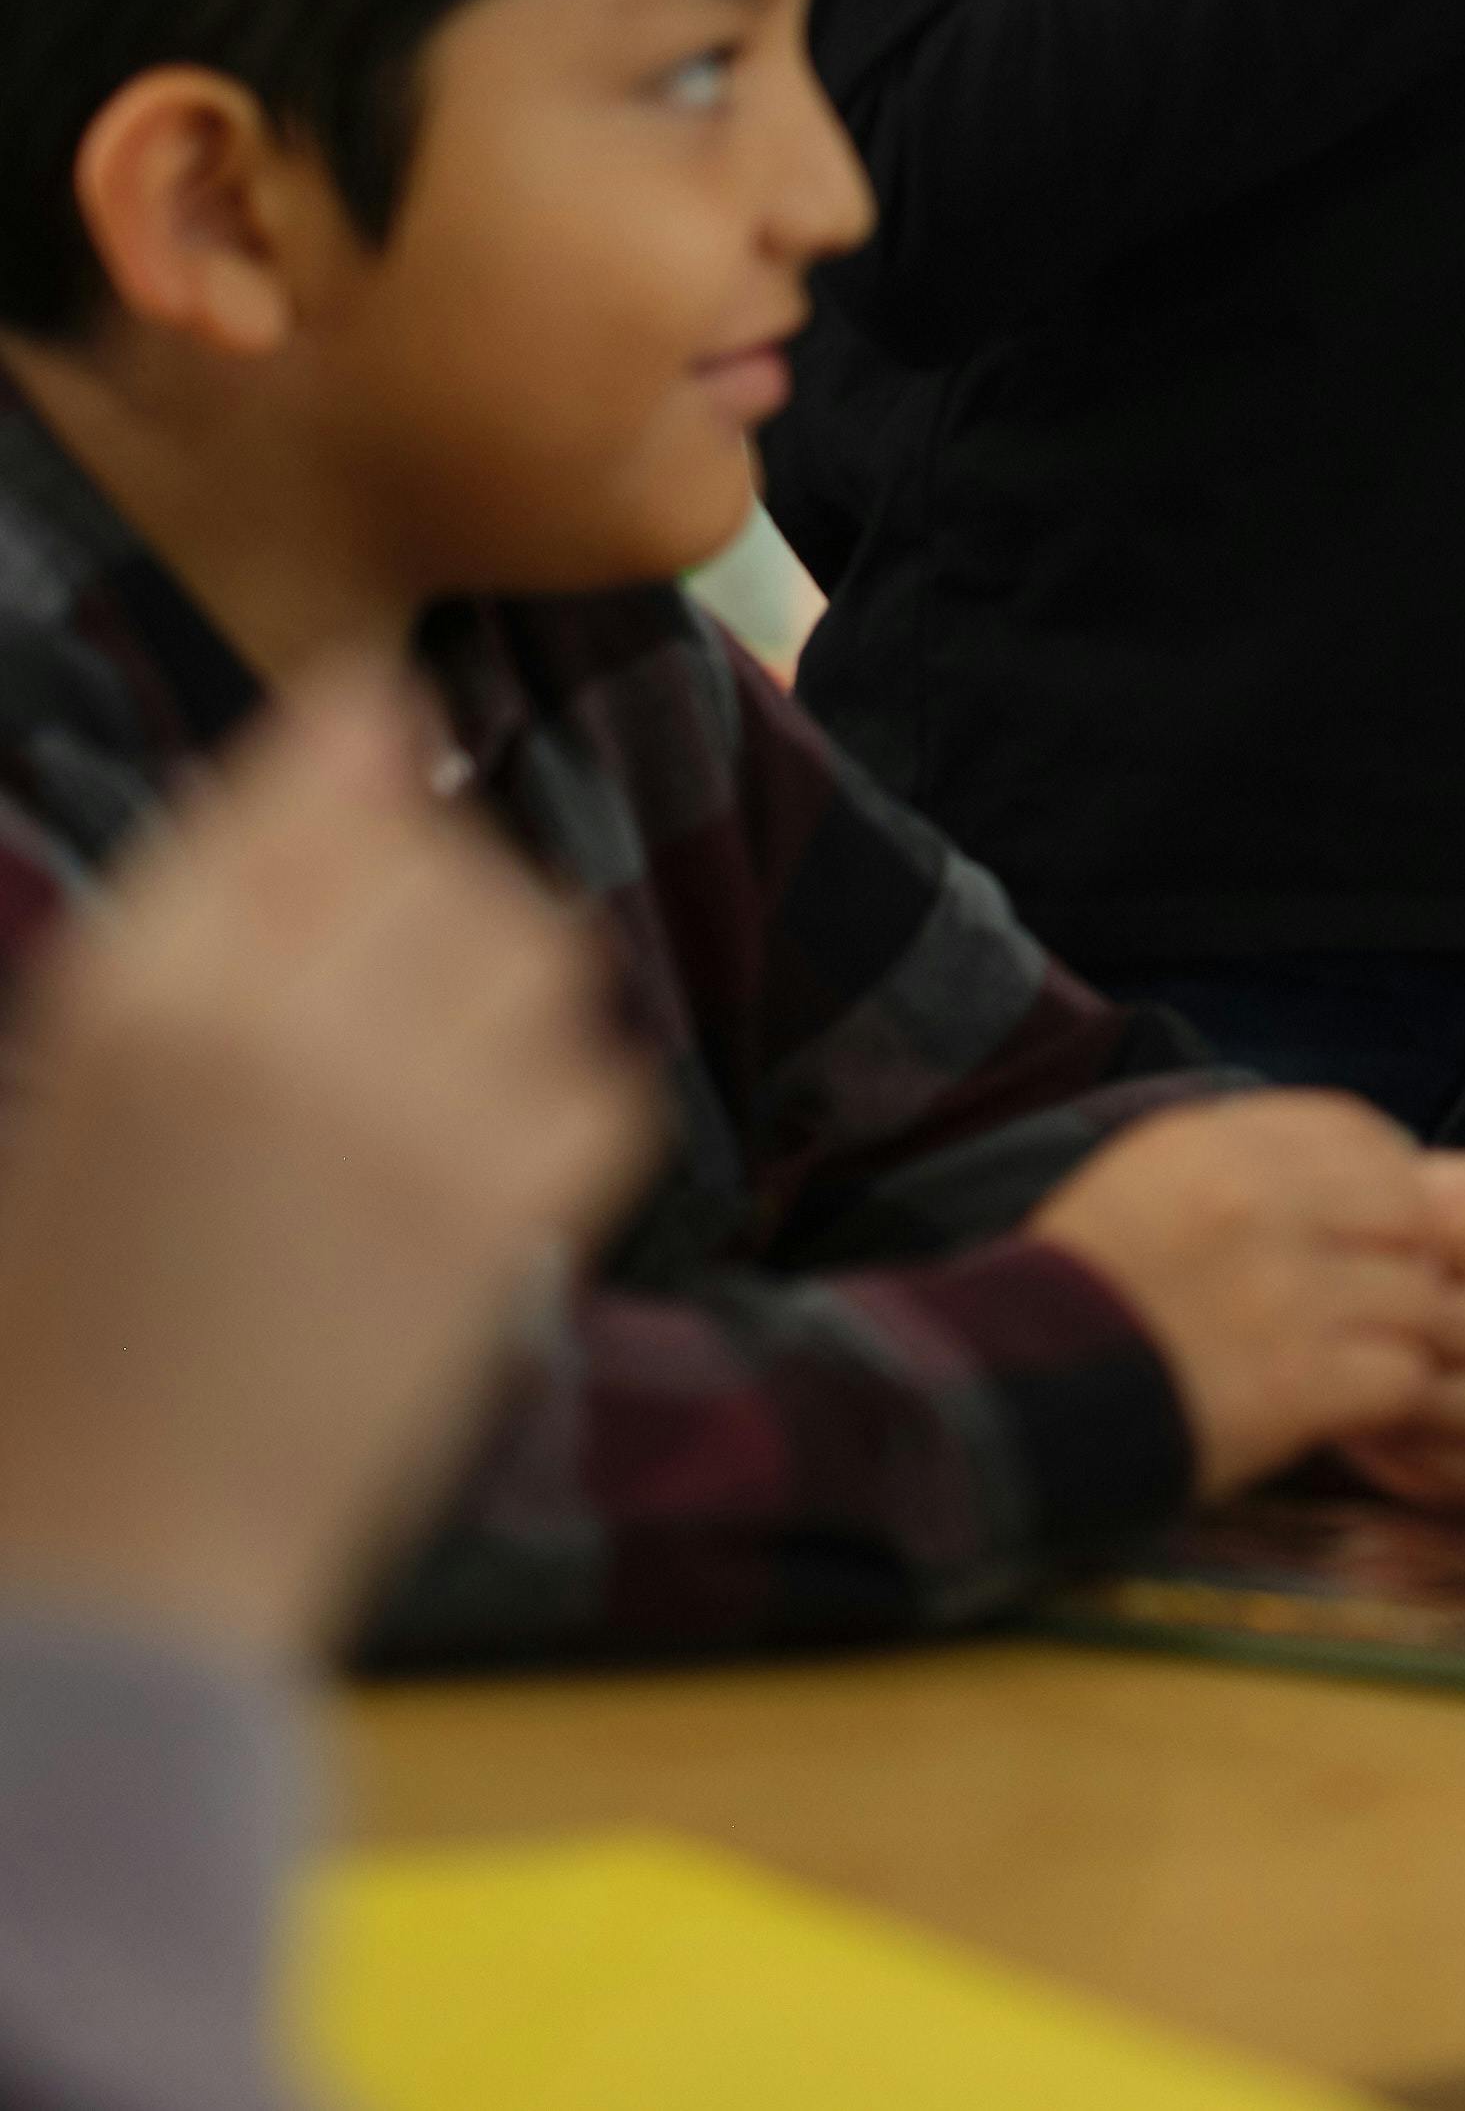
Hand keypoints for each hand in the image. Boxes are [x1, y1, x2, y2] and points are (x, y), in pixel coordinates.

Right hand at [0, 668, 654, 1658]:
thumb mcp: (58, 1110)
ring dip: (506, 987)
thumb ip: (189, 943)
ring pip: (538, 953)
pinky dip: (561, 1109)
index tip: (386, 711)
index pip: (300, 785)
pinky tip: (488, 1162)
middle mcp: (278, 1026)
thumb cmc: (43, 1355)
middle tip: (388, 975)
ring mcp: (405, 1117)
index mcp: (136, 995)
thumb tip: (343, 740)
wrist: (105, 1567)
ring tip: (433, 1066)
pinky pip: (598, 1088)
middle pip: (439, 858)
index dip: (359, 738)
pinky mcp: (500, 1218)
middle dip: (430, 890)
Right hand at [1026, 1091, 1447, 1495]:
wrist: (997, 1416)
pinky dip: (1382, 1400)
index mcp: (1209, 1143)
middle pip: (1408, 1210)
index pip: (1359, 1132)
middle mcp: (1253, 1203)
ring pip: (1418, 1297)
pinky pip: (1402, 1375)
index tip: (1371, 1229)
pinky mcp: (1294, 1383)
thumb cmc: (1072, 1310)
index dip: (1385, 1181)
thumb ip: (1241, 1167)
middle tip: (1372, 1308)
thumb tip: (1360, 1171)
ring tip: (1350, 1365)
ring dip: (1397, 1338)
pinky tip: (1340, 1412)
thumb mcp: (1139, 1189)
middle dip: (1404, 1260)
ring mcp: (1279, 1292)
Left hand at [1332, 1147, 1464, 1512]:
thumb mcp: (1367, 1210)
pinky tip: (1390, 1444)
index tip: (1378, 1259)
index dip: (1443, 1241)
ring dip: (1437, 1407)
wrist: (1352, 1328)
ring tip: (1370, 1398)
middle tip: (1366, 1344)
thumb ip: (1386, 1204)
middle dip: (1438, 1334)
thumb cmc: (1363, 1258)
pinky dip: (1445, 1467)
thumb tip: (1408, 1258)